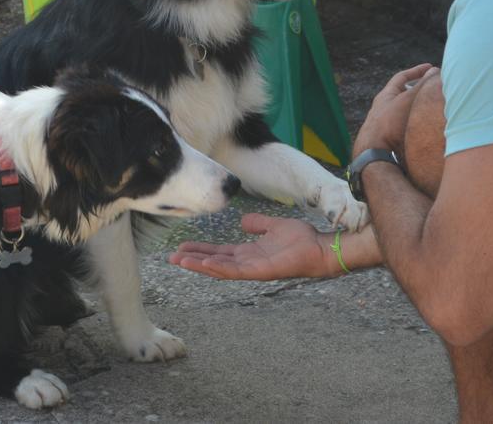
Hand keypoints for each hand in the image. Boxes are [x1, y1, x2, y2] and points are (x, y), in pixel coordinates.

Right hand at [168, 213, 336, 279]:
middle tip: (172, 258)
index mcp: (250, 253)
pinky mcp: (262, 271)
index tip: (183, 247)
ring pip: (221, 269)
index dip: (201, 251)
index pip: (220, 253)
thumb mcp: (274, 226)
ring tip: (181, 261)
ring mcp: (254, 269)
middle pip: (215, 262)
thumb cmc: (302, 239)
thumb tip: (243, 221)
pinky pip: (237, 271)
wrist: (320, 248)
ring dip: (200, 265)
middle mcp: (248, 263)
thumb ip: (258, 224)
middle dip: (194, 260)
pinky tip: (205, 264)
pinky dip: (219, 268)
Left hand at [351, 64, 437, 159]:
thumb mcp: (406, 100)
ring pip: (408, 112)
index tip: (430, 67)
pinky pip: (409, 127)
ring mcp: (388, 125)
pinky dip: (420, 124)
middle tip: (436, 87)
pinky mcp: (393, 140)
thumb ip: (421, 85)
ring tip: (437, 107)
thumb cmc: (388, 124)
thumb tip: (435, 71)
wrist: (374, 154)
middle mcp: (385, 109)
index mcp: (385, 96)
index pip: (401, 78)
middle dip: (421, 90)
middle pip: (405, 95)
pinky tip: (431, 128)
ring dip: (421, 109)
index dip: (416, 71)